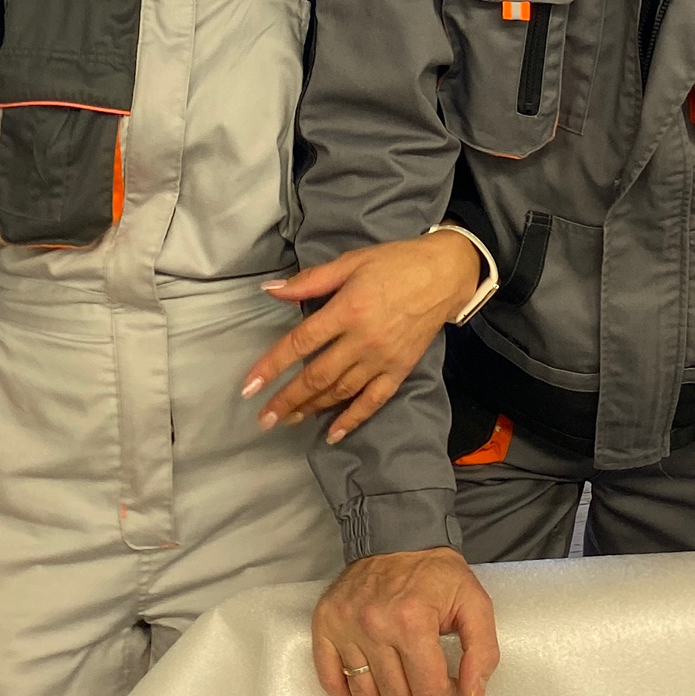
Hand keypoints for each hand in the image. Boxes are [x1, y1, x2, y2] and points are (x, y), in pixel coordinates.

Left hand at [244, 232, 481, 443]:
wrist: (445, 274)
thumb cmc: (395, 262)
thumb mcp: (351, 261)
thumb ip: (310, 281)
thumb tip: (270, 290)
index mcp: (347, 310)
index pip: (301, 343)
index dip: (272, 365)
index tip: (249, 386)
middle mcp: (363, 340)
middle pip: (316, 376)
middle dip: (286, 399)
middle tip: (263, 418)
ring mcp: (382, 359)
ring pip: (340, 391)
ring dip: (311, 409)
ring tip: (287, 421)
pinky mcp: (400, 370)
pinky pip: (373, 401)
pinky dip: (353, 419)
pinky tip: (333, 433)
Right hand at [312, 546, 499, 695]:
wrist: (396, 536)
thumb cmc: (435, 572)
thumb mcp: (474, 601)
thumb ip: (482, 650)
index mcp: (411, 619)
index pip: (429, 687)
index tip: (454, 690)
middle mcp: (373, 625)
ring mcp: (344, 627)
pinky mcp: (324, 626)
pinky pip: (331, 681)